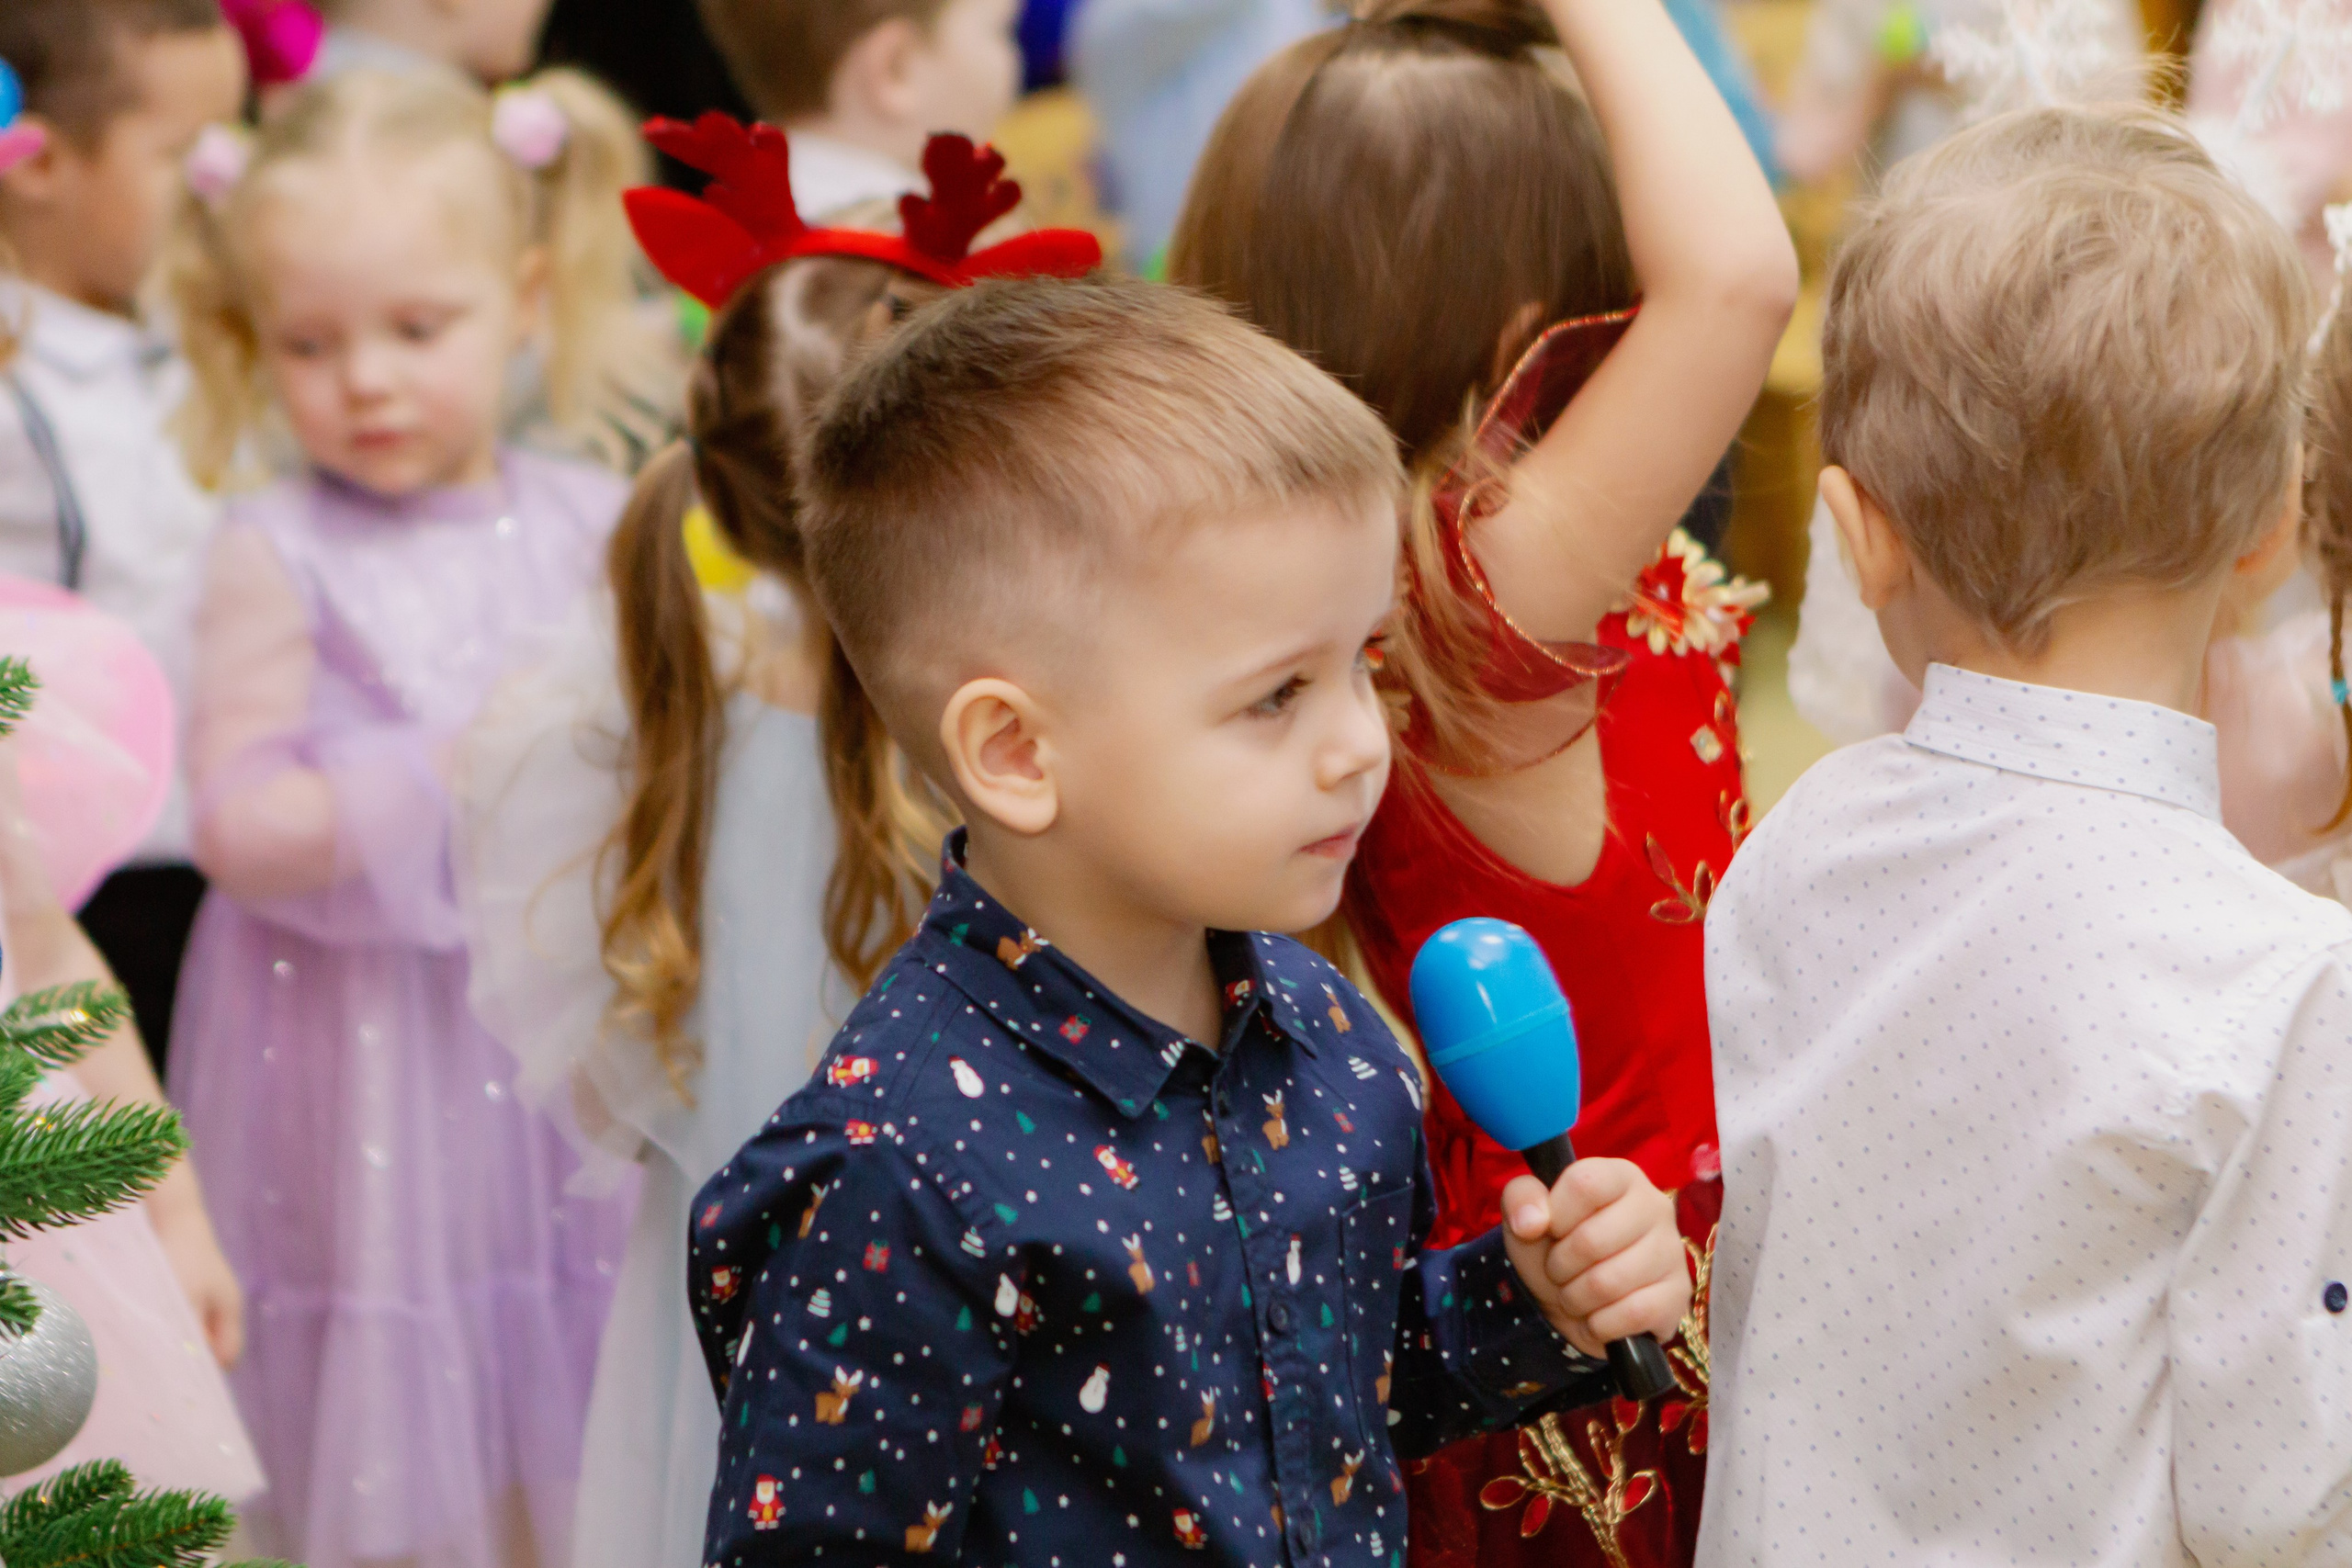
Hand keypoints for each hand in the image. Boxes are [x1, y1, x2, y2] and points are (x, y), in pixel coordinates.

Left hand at [150, 1197, 245, 1368]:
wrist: (171, 1215)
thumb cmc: (182, 1259)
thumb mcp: (184, 1302)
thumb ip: (187, 1336)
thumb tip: (184, 1368)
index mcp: (230, 1310)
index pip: (227, 1357)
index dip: (206, 1373)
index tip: (180, 1384)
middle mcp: (221, 1305)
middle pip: (210, 1346)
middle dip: (189, 1358)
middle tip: (161, 1370)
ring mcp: (205, 1294)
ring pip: (192, 1332)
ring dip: (174, 1340)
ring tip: (149, 1348)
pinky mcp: (186, 1285)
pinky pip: (179, 1317)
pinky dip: (166, 1325)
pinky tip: (146, 1326)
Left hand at [1500, 1158, 1688, 1358]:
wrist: (1572, 1303)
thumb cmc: (1553, 1248)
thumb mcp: (1526, 1216)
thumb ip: (1520, 1198)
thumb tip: (1532, 1221)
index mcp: (1621, 1176)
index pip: (1585, 1184)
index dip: (1556, 1214)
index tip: (1552, 1229)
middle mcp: (1656, 1207)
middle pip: (1591, 1240)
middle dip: (1560, 1266)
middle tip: (1560, 1270)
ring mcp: (1672, 1252)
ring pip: (1609, 1282)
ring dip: (1576, 1298)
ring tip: (1577, 1292)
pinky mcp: (1678, 1295)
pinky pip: (1632, 1314)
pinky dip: (1601, 1323)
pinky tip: (1600, 1314)